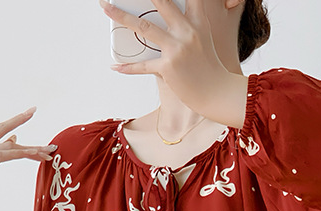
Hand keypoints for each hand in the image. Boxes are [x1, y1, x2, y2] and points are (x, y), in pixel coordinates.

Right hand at [0, 107, 56, 210]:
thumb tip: (14, 140)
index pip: (0, 129)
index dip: (16, 120)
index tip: (31, 111)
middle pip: (5, 132)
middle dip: (22, 122)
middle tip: (42, 125)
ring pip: (8, 146)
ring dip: (30, 150)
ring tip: (47, 153)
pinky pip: (4, 156)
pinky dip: (19, 154)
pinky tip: (33, 155)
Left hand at [100, 0, 248, 128]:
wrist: (215, 92)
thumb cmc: (207, 66)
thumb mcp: (202, 38)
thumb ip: (187, 24)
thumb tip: (163, 19)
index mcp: (198, 21)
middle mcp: (187, 31)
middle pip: (162, 2)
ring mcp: (177, 49)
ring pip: (144, 27)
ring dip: (122, 16)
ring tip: (106, 7)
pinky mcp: (168, 67)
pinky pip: (143, 65)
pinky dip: (127, 66)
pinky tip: (115, 65)